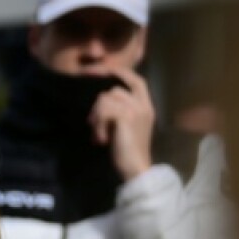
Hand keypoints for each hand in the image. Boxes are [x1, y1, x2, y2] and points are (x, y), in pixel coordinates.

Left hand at [88, 65, 154, 180]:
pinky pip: (103, 110)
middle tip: (92, 123)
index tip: (104, 70)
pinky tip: (101, 141)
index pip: (137, 80)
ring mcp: (136, 110)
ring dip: (96, 118)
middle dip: (99, 106)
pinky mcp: (125, 117)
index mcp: (147, 107)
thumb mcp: (126, 127)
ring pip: (105, 99)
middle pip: (114, 90)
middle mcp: (144, 105)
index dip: (121, 72)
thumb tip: (100, 100)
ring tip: (99, 136)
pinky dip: (97, 126)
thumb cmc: (128, 152)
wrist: (135, 168)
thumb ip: (119, 111)